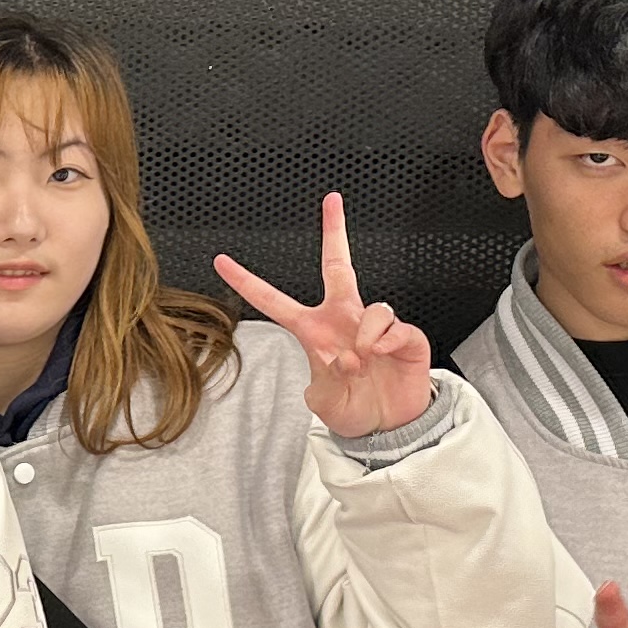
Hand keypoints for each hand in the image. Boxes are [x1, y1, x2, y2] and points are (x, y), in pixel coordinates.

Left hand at [217, 195, 433, 439]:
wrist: (388, 426)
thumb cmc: (352, 407)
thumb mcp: (324, 402)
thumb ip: (325, 380)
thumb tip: (343, 356)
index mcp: (313, 331)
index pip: (274, 301)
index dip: (247, 282)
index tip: (221, 260)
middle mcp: (343, 319)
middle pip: (338, 266)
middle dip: (335, 232)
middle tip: (332, 201)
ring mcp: (375, 325)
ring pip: (373, 308)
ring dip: (363, 339)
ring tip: (361, 364)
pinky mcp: (405, 336)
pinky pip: (394, 328)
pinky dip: (384, 343)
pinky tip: (380, 357)